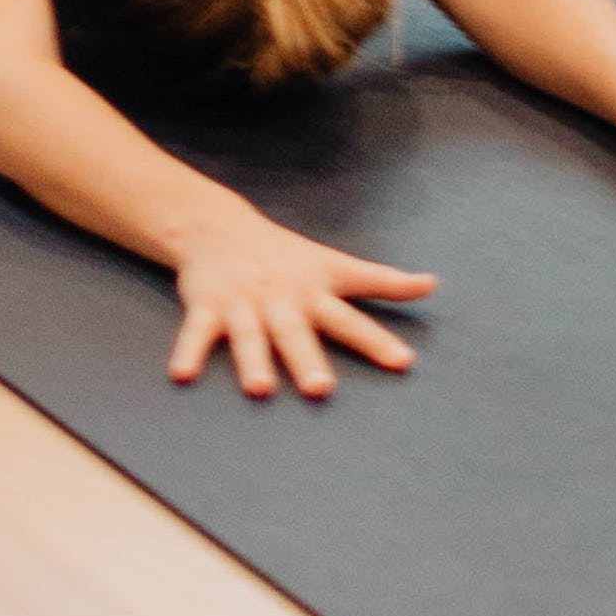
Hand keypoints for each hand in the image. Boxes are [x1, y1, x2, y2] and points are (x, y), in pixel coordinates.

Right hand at [168, 213, 438, 398]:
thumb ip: (381, 282)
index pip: (352, 317)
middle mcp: (282, 297)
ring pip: (250, 334)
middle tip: (323, 389)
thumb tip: (432, 284)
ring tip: (260, 390)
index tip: (403, 363)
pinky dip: (189, 352)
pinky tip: (183, 376)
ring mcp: (243, 301)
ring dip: (254, 361)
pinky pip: (197, 332)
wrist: (218, 226)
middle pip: (297, 331)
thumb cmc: (286, 256)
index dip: (378, 341)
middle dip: (308, 360)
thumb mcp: (335, 265)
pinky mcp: (206, 305)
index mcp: (315, 290)